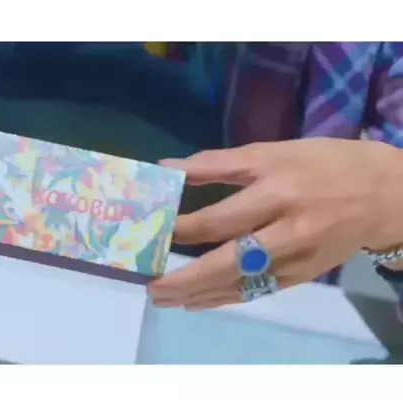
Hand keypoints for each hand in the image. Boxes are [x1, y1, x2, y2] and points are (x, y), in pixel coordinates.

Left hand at [148, 138, 402, 309]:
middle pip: (228, 263)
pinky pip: (257, 292)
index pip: (220, 219)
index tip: (152, 234)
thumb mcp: (272, 152)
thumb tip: (168, 169)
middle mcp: (286, 232)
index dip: (183, 230)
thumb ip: (217, 163)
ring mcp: (296, 260)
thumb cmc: (323, 165)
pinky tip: (199, 302)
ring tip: (165, 299)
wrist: (386, 196)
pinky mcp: (302, 277)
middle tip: (151, 286)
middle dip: (186, 279)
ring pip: (241, 285)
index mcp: (277, 193)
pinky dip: (225, 299)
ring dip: (199, 295)